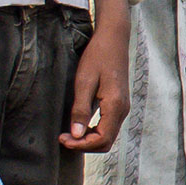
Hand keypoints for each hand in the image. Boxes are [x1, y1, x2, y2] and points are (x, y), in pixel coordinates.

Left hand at [62, 14, 129, 151]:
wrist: (114, 39)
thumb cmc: (98, 57)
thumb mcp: (84, 82)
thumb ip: (80, 110)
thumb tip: (75, 135)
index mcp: (115, 106)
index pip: (101, 139)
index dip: (81, 144)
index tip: (63, 139)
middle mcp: (123, 110)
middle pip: (106, 142)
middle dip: (84, 145)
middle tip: (63, 138)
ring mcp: (123, 108)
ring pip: (107, 136)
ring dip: (88, 139)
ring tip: (69, 133)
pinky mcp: (119, 104)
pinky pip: (108, 126)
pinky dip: (94, 132)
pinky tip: (80, 125)